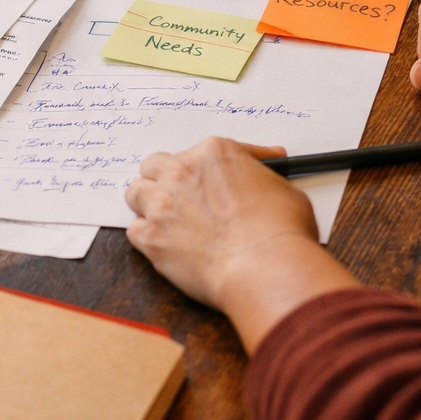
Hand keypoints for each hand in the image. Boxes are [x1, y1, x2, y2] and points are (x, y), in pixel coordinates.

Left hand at [125, 137, 358, 351]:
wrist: (266, 268)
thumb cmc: (281, 231)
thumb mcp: (285, 190)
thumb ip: (264, 179)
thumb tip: (264, 181)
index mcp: (213, 155)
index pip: (196, 152)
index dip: (203, 169)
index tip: (212, 179)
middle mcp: (181, 173)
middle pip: (154, 166)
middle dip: (163, 179)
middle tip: (178, 196)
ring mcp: (161, 205)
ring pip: (135, 193)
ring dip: (147, 203)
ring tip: (164, 218)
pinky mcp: (151, 238)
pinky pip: (134, 230)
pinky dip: (146, 236)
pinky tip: (163, 244)